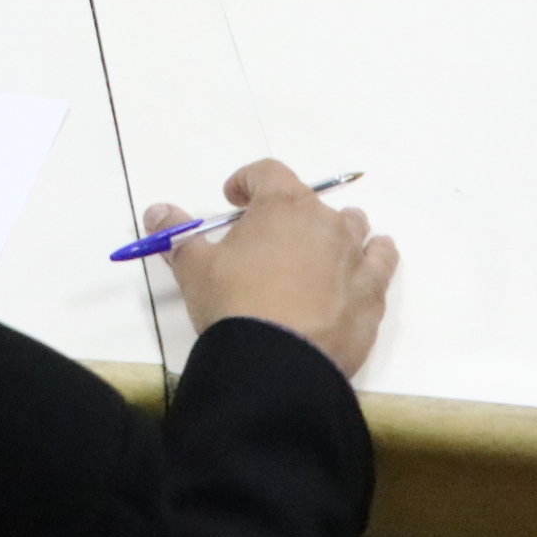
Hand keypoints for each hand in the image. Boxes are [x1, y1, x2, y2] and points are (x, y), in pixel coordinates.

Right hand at [150, 159, 399, 379]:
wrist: (278, 364)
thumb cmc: (233, 302)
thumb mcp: (193, 267)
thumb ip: (178, 234)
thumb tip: (157, 211)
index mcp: (283, 205)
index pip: (268, 172)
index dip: (247, 180)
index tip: (232, 201)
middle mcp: (327, 223)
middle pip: (313, 202)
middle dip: (290, 213)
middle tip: (267, 239)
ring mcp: (356, 259)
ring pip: (355, 229)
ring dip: (337, 232)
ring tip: (318, 251)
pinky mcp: (372, 296)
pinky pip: (380, 266)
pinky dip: (369, 263)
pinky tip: (356, 273)